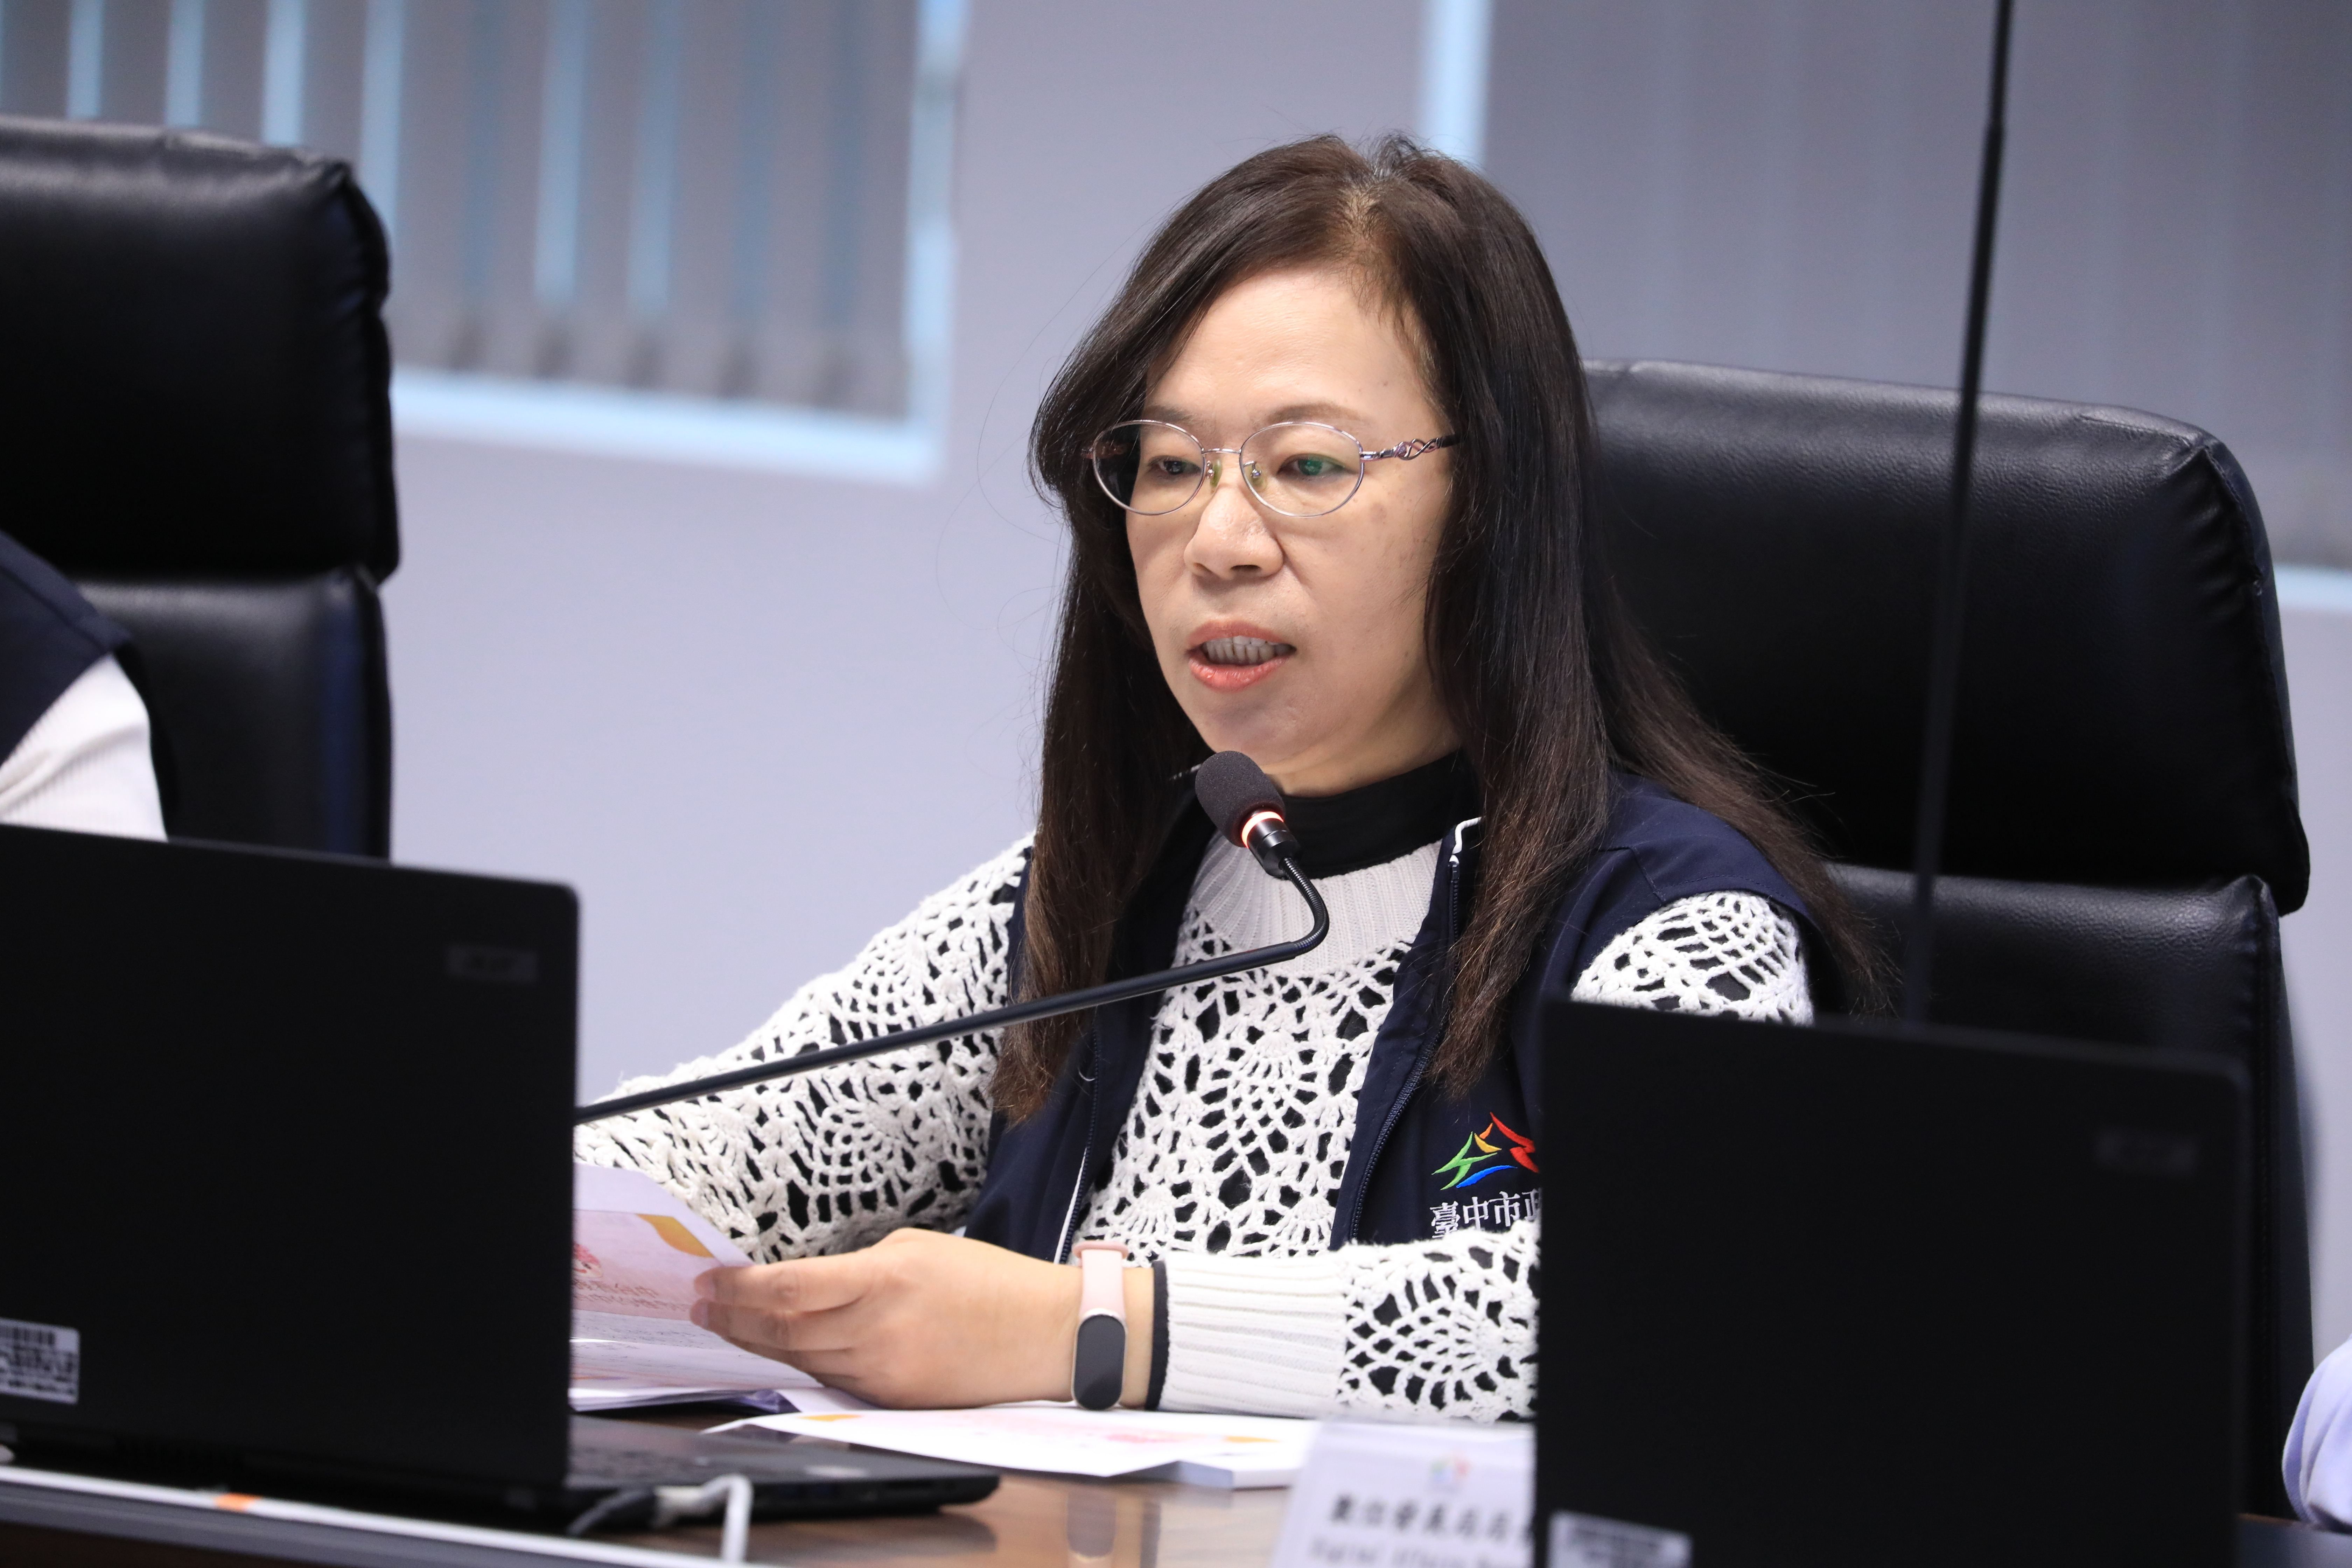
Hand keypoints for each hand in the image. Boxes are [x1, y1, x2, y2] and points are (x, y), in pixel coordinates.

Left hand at [690, 1228, 1152, 1408]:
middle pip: (782, 1330)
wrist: (1045, 1334)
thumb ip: (860, 1269)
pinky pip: (833, 1378)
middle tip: (701, 1304)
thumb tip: (810, 1286)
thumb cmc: (990, 1282)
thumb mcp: (919, 1250)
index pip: (788, 1289)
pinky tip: (781, 1348)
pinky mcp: (893, 1398)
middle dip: (733, 1317)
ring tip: (727, 1325)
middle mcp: (876, 1331)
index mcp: (882, 1281)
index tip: (711, 1279)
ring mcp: (883, 1371)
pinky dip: (801, 1362)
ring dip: (758, 1342)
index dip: (739, 1288)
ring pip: (800, 1358)